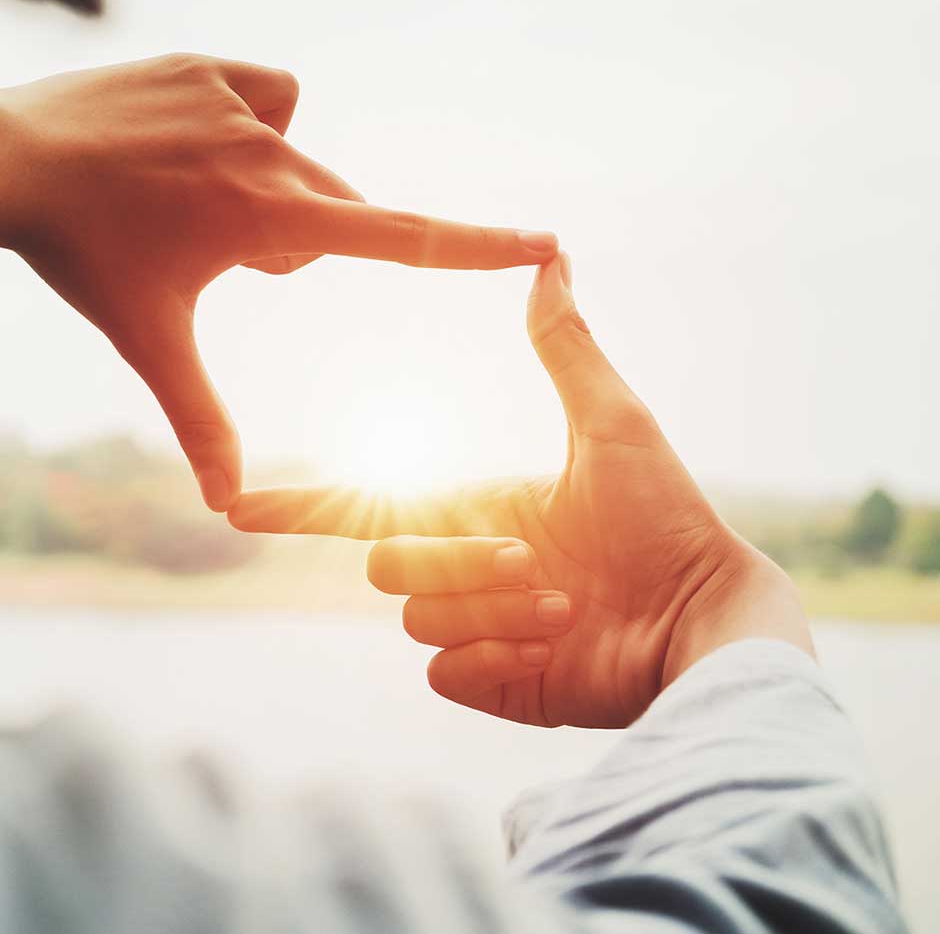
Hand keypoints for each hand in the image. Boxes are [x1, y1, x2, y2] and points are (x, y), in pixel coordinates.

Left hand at [0, 54, 556, 509]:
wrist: (9, 162)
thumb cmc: (84, 259)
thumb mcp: (149, 343)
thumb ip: (201, 420)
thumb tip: (227, 506)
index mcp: (270, 217)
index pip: (397, 238)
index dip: (477, 247)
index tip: (544, 241)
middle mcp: (269, 150)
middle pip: (334, 208)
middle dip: (300, 243)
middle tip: (227, 259)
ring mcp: (236, 99)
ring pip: (296, 151)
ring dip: (271, 183)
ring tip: (192, 200)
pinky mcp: (206, 64)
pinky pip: (262, 94)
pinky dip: (242, 122)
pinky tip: (186, 143)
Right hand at [228, 255, 811, 727]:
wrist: (704, 622)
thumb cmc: (670, 518)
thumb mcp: (613, 422)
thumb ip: (565, 345)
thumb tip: (551, 256)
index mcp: (475, 510)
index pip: (361, 510)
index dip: (298, 507)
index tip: (236, 508)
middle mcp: (465, 569)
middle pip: (388, 563)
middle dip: (457, 559)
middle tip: (536, 561)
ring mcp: (476, 630)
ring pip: (417, 616)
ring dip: (494, 604)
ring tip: (565, 606)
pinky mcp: (492, 684)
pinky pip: (443, 670)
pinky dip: (497, 656)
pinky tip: (553, 649)